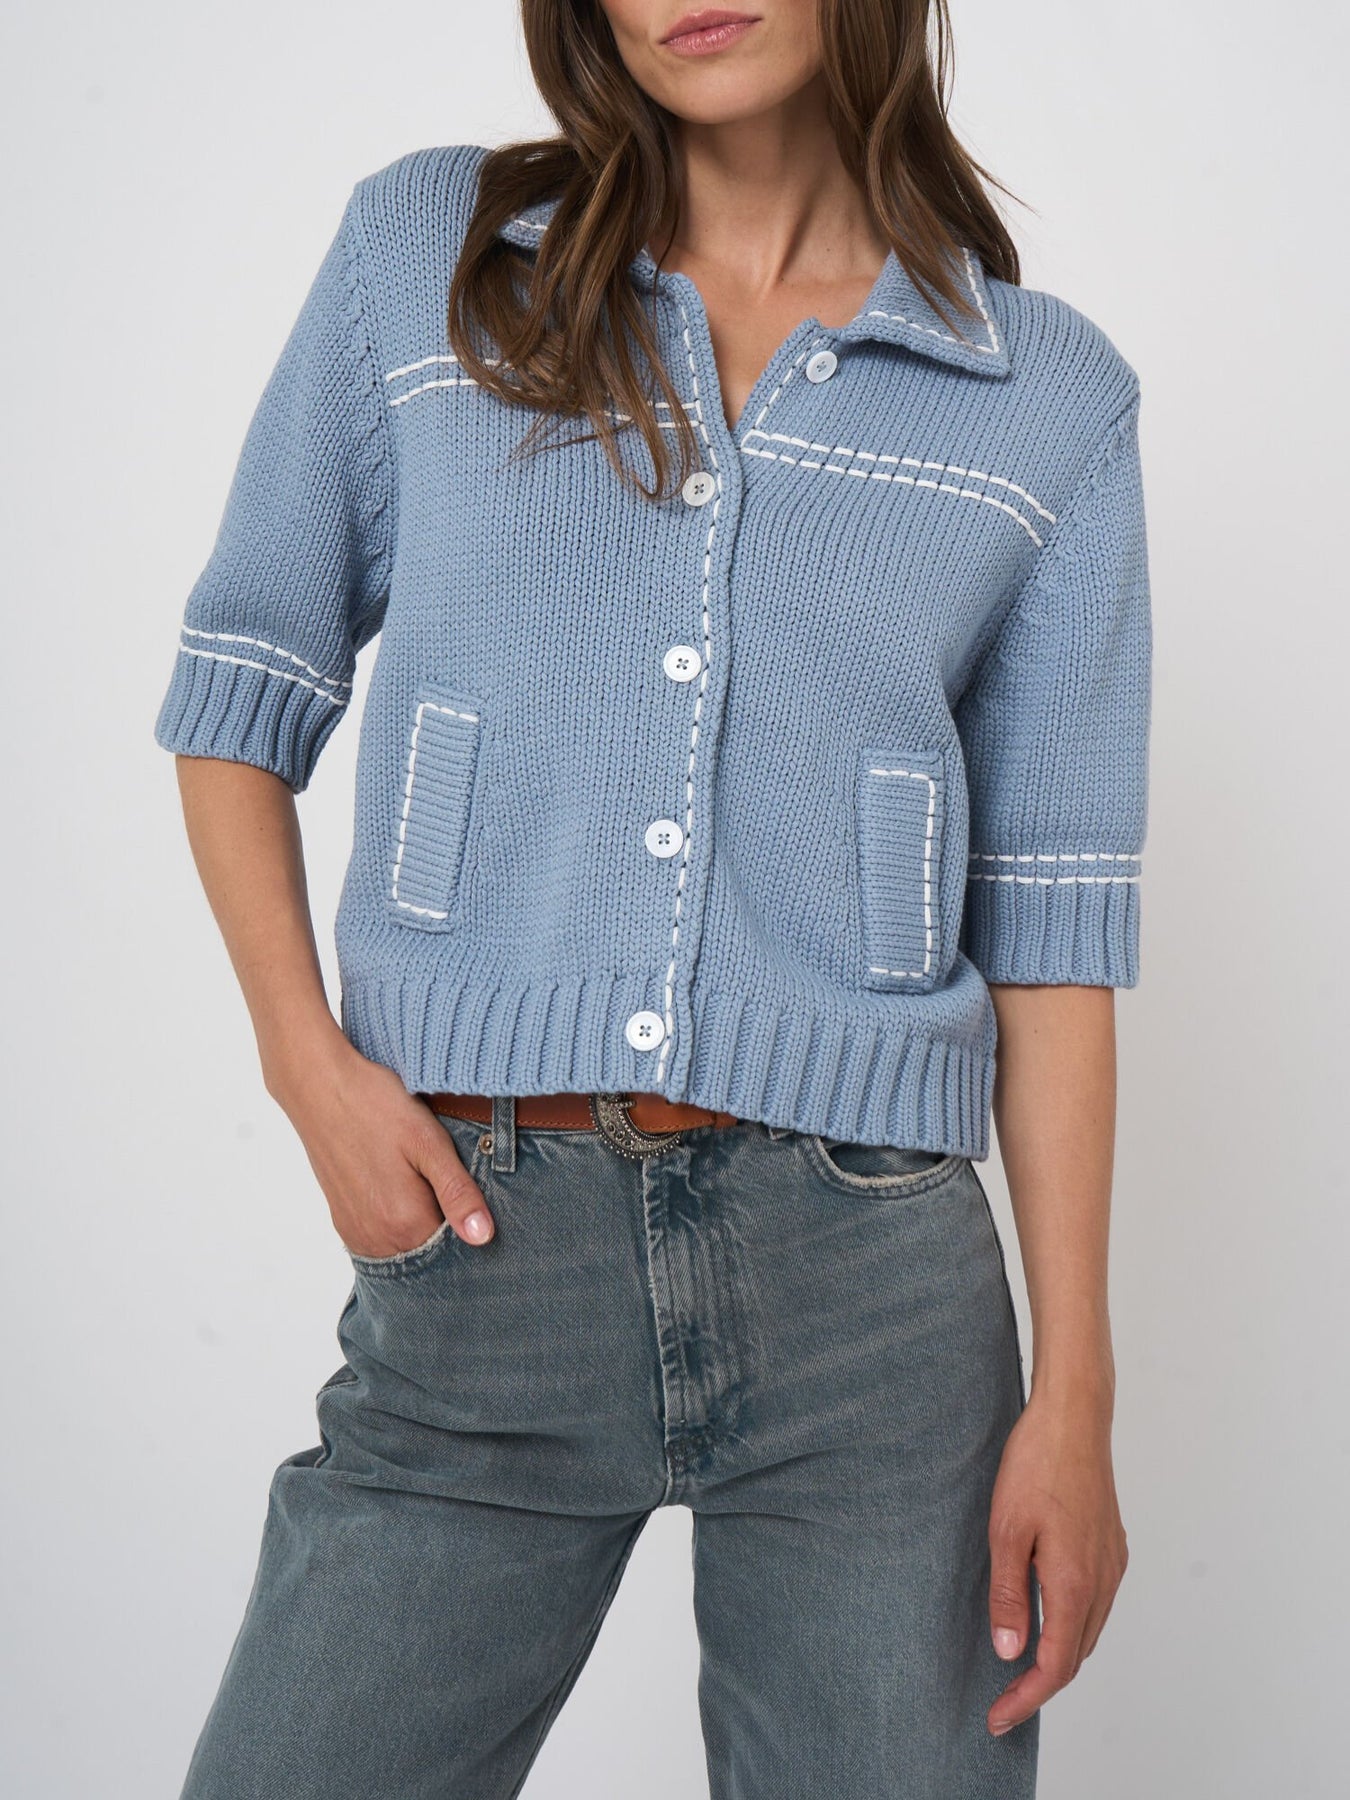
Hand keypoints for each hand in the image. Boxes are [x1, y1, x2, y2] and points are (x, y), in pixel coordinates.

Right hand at [266, 1030, 495, 1255]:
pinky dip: (395, 1223)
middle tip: (441, 1177)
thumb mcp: (429, 1142)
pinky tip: (398, 1188)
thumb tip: (482, 1236)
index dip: (469, 1222)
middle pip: (429, 1251)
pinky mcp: (343, 1221)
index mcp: (405, 1223)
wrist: (319, 1087)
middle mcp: (378, 1239)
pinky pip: (380, 1240)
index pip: (455, 1248)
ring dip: (419, 1225)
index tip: (468, 1193)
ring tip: (418, 1180)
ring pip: (404, 1247)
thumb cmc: (377, 1107)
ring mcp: (356, 1233)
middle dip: (445, 1226)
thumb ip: (457, 1193)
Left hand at [985, 1385, 1127, 1734]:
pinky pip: (1096, 1603)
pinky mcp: (1112, 1545)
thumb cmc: (1036, 1464)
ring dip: (1058, 1658)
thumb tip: (1010, 1652)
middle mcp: (1102, 1580)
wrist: (1074, 1417)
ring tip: (1021, 1672)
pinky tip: (1049, 1620)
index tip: (998, 1718)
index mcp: (1075, 1583)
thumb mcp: (1006, 1530)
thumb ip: (1010, 1595)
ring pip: (1088, 1630)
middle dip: (1040, 1687)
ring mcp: (1112, 1562)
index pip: (1055, 1666)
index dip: (1026, 1700)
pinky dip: (1072, 1626)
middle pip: (1076, 1655)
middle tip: (1002, 1704)